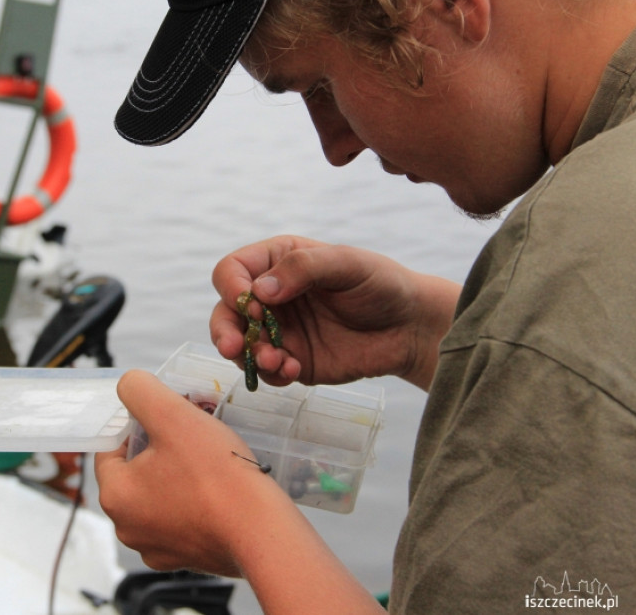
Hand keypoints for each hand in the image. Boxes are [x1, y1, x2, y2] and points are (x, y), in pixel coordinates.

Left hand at [95, 369, 284, 575]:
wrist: (261, 531)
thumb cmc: (217, 475)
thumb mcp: (172, 415)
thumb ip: (139, 390)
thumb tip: (129, 386)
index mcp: (115, 496)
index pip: (111, 448)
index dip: (138, 426)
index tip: (168, 421)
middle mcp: (127, 528)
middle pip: (134, 472)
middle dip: (159, 450)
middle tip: (190, 435)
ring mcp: (156, 548)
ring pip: (158, 495)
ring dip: (176, 475)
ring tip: (207, 460)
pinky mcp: (184, 558)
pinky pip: (181, 519)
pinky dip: (193, 503)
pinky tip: (216, 490)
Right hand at [211, 236, 459, 388]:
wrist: (410, 328)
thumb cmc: (381, 284)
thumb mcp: (346, 263)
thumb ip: (303, 268)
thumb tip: (260, 291)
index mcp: (277, 262)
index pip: (233, 270)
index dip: (232, 287)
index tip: (249, 303)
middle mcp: (270, 297)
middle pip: (226, 311)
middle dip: (225, 330)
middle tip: (235, 346)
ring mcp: (278, 331)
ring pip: (240, 345)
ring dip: (249, 355)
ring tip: (276, 361)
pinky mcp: (291, 360)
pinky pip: (266, 371)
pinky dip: (271, 373)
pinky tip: (293, 370)